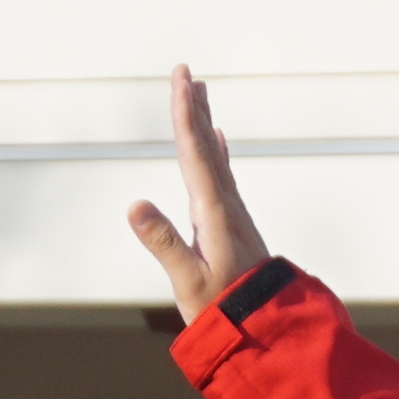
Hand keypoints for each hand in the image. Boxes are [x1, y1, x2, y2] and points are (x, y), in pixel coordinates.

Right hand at [125, 65, 274, 318]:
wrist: (263, 326)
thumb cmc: (224, 308)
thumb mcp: (187, 280)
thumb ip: (163, 243)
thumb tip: (134, 206)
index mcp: (213, 213)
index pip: (195, 155)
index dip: (184, 115)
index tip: (181, 81)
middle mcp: (226, 205)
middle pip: (205, 146)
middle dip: (193, 108)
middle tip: (185, 72)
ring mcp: (230, 212)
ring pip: (214, 156)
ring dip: (203, 122)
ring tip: (198, 94)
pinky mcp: (230, 222)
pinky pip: (221, 174)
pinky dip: (215, 150)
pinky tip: (216, 140)